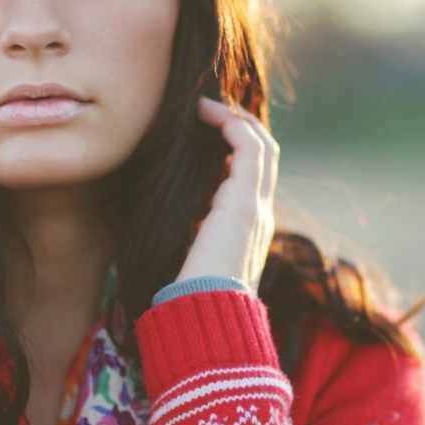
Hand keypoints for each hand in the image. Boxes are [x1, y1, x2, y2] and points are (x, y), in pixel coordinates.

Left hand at [175, 97, 278, 292]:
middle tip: (206, 110)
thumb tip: (160, 237)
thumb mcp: (189, 265)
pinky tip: (203, 112)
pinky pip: (248, 146)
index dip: (235, 148)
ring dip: (233, 118)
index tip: (203, 132)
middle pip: (264, 154)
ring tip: (203, 105)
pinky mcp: (244, 202)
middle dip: (239, 125)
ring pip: (261, 144)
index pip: (253, 177)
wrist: (206, 318)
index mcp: (248, 230)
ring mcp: (256, 207)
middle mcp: (260, 215)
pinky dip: (229, 122)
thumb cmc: (191, 299)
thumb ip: (186, 245)